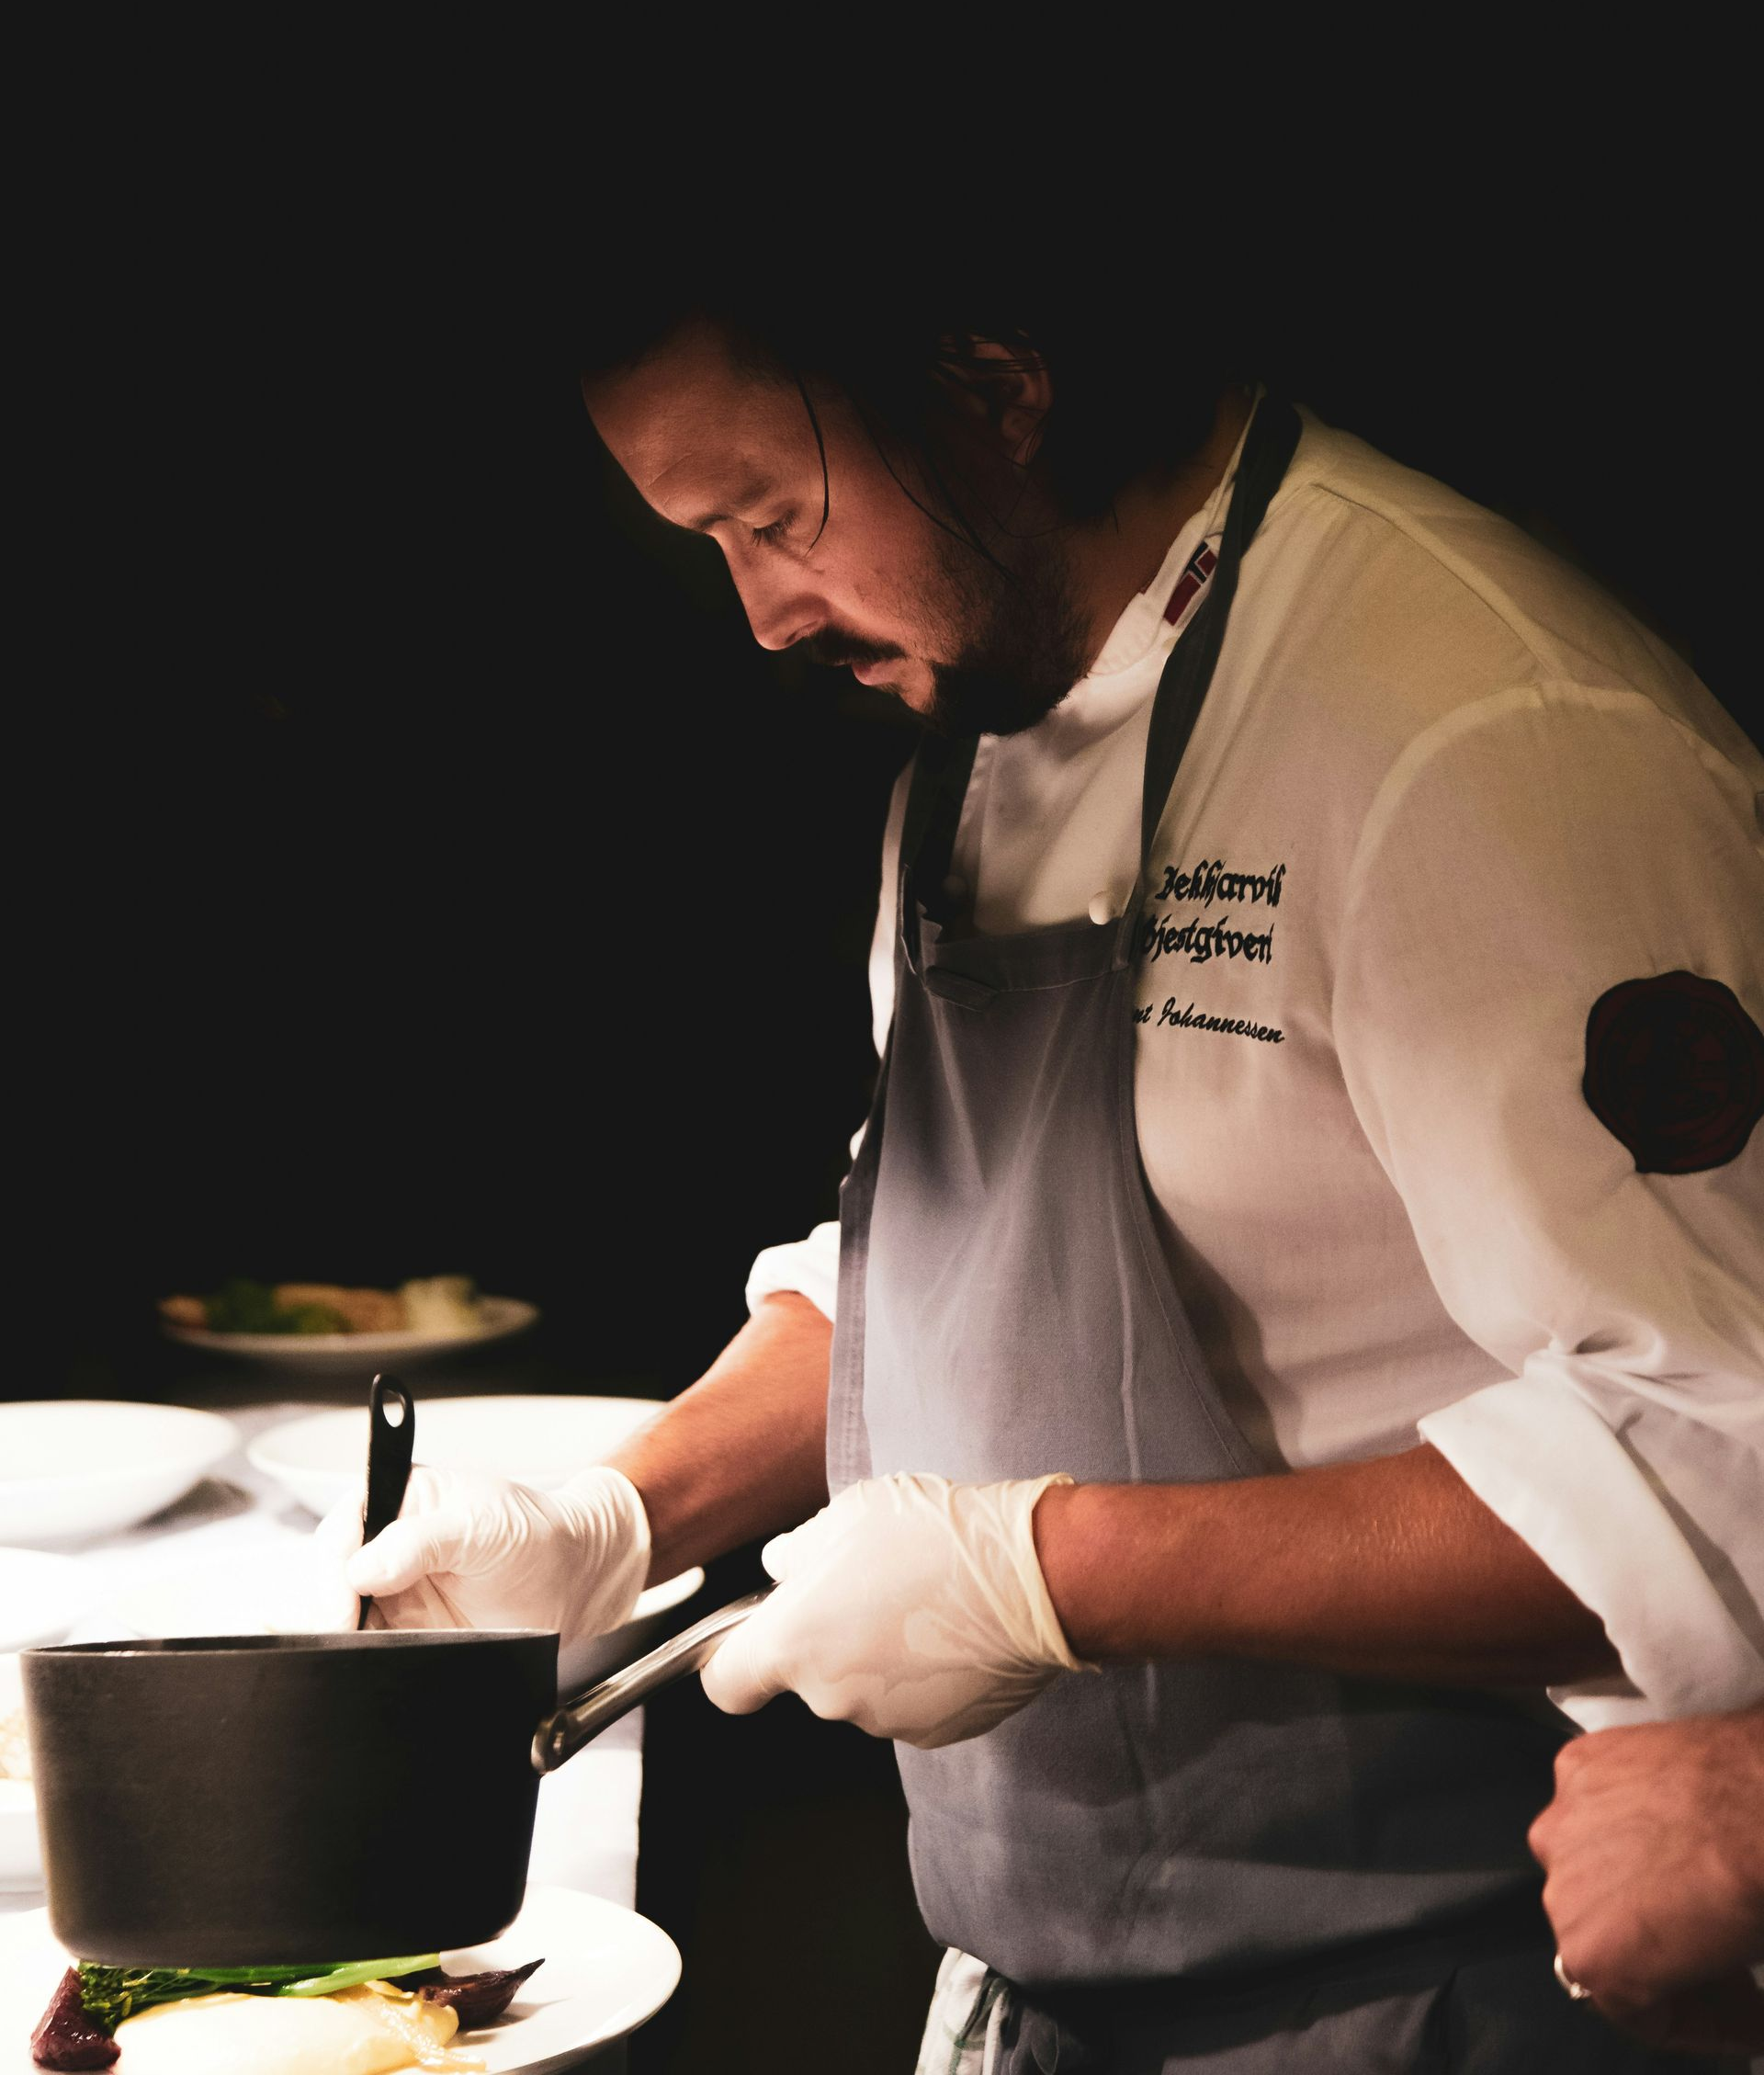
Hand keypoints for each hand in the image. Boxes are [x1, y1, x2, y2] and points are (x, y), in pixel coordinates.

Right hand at [313, 1463, 651, 1652]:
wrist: (573, 1582)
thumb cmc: (536, 1535)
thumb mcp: (483, 1526)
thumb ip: (421, 1541)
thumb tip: (363, 1567)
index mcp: (399, 1500)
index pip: (342, 1529)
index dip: (333, 1569)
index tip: (343, 1604)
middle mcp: (386, 1544)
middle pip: (328, 1576)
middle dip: (327, 1607)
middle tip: (345, 1633)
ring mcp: (390, 1592)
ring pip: (338, 1616)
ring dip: (339, 1636)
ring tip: (356, 1650)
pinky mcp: (401, 1633)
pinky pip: (364, 1647)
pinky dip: (359, 1658)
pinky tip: (366, 1663)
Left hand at [699, 1472, 1089, 1748]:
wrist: (1030, 1577)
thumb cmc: (935, 1538)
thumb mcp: (845, 1517)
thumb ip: (797, 1552)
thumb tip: (781, 1569)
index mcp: (794, 1644)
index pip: (726, 1683)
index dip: (732, 1660)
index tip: (750, 1638)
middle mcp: (832, 1696)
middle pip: (805, 1677)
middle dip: (827, 1637)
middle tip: (867, 1584)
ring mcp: (887, 1721)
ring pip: (862, 1688)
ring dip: (878, 1654)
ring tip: (919, 1599)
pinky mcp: (939, 1732)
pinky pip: (911, 1701)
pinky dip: (922, 1674)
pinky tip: (949, 1628)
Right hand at [1529, 1707, 1763, 2052]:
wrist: (1762, 1797)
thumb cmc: (1753, 1883)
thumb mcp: (1730, 1967)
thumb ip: (1693, 1980)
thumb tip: (1708, 1973)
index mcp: (1593, 1959)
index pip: (1636, 2008)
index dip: (1698, 2013)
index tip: (1732, 2003)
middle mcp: (1560, 1891)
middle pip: (1605, 1928)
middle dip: (1659, 1939)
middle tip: (1713, 1937)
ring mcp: (1563, 1822)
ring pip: (1591, 1858)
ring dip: (1635, 1869)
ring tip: (1695, 1867)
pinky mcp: (1576, 1766)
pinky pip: (1595, 1800)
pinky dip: (1629, 1808)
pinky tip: (1678, 1813)